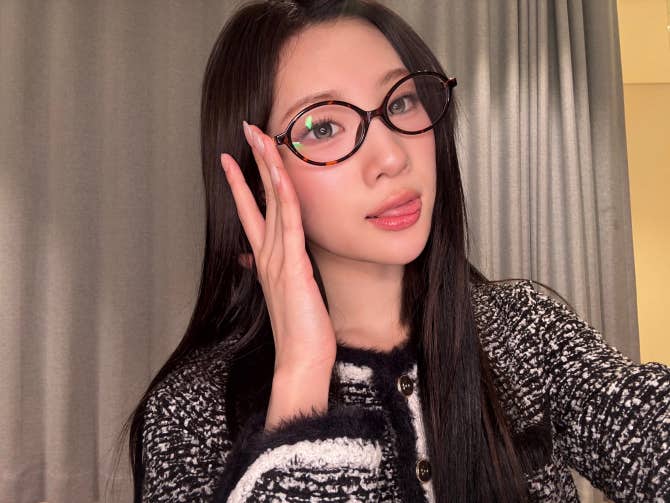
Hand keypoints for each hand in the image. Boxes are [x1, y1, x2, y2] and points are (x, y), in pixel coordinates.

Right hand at [220, 121, 336, 374]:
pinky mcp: (294, 267)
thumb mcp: (289, 294)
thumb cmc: (300, 331)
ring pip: (273, 203)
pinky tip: (282, 175)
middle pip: (258, 198)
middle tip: (247, 130)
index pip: (251, 212)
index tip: (233, 159)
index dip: (242, 184)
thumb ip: (281, 272)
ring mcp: (278, 259)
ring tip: (260, 138)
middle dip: (253, 161)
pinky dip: (284, 197)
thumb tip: (272, 259)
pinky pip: (290, 224)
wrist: (301, 359)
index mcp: (267, 260)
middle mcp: (268, 255)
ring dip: (267, 168)